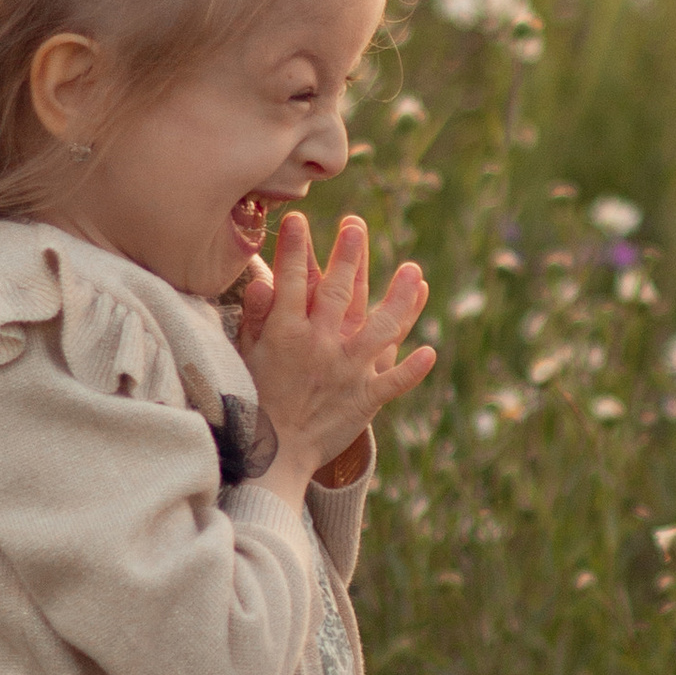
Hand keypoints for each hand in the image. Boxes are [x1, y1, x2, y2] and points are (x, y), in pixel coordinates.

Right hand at [245, 213, 432, 489]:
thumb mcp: (245, 358)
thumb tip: (261, 282)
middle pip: (337, 293)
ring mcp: (346, 372)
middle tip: (356, 224)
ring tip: (416, 272)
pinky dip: (412, 370)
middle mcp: (320, 347)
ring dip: (400, 301)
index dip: (293, 249)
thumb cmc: (254, 401)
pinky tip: (430, 352)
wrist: (273, 455)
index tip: (297, 219)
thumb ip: (255, 319)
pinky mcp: (365, 399)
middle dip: (347, 256)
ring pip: (379, 329)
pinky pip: (393, 382)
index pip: (290, 282)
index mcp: (287, 335)